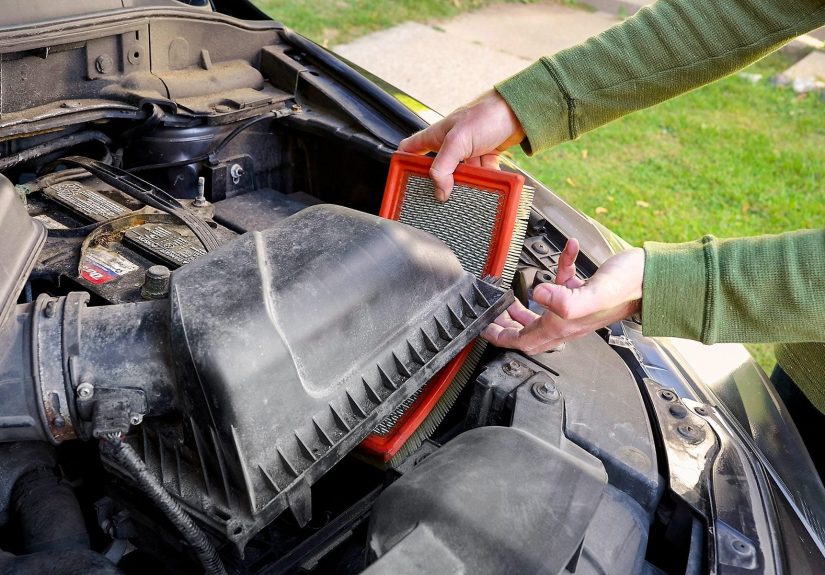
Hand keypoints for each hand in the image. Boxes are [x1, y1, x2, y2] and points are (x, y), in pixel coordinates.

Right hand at [398, 90, 524, 200]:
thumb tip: (439, 192)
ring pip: (461, 177)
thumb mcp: (457, 141)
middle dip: (441, 184)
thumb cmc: (486, 115)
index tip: (401, 180)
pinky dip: (485, 181)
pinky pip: (481, 176)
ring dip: (468, 184)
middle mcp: (450, 144)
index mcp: (436, 136)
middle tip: (441, 198)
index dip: (402, 163)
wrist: (519, 112)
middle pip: (438, 170)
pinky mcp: (484, 158)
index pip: (410, 149)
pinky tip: (490, 185)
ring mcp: (468, 152)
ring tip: (472, 191)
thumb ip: (443, 166)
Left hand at [482, 239, 643, 353]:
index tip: (484, 329)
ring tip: (509, 298)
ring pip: (542, 314)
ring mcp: (576, 308)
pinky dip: (560, 267)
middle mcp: (568, 320)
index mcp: (563, 325)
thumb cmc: (629, 287)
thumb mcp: (593, 293)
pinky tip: (566, 251)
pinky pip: (565, 283)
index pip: (522, 341)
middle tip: (491, 316)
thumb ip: (565, 298)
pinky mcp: (585, 291)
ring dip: (522, 308)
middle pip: (528, 332)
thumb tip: (537, 293)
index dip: (500, 337)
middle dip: (506, 327)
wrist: (655, 277)